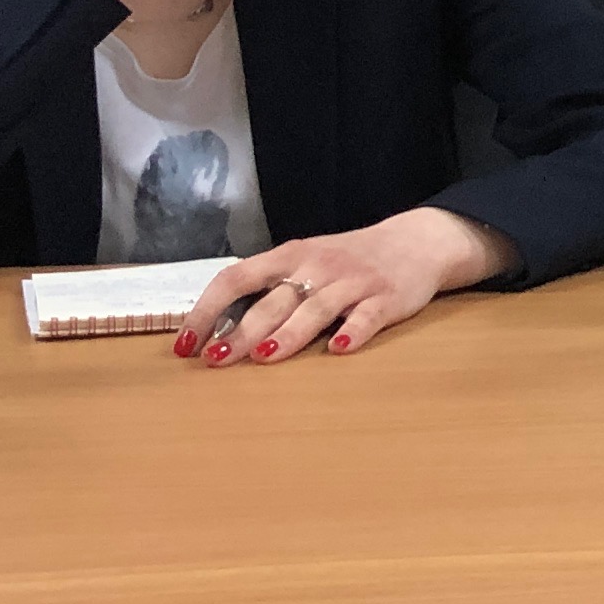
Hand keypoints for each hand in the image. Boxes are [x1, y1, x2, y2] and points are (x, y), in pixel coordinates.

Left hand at [176, 208, 514, 363]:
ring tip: (266, 357)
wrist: (417, 242)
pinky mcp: (387, 297)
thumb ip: (269, 290)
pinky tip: (339, 349)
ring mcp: (354, 281)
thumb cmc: (348, 261)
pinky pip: (368, 316)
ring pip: (316, 308)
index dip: (207, 311)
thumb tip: (217, 329)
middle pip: (274, 300)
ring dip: (289, 334)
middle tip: (217, 360)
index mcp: (290, 256)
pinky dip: (354, 331)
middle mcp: (318, 266)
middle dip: (242, 331)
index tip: (186, 344)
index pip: (236, 278)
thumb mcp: (305, 263)